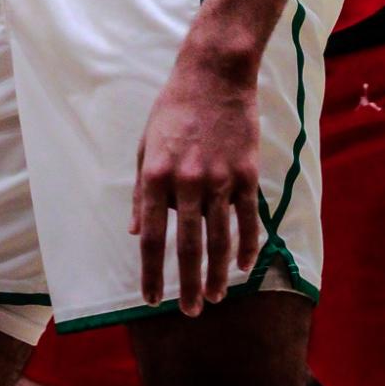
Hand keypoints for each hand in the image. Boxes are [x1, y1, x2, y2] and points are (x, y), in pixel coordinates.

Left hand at [131, 51, 260, 314]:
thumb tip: (136, 231)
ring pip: (220, 240)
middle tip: (190, 312)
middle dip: (187, 285)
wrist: (214, 73)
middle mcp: (187, 181)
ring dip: (218, 274)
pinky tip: (244, 267)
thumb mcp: (146, 145)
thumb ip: (142, 191)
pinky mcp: (246, 173)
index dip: (151, 273)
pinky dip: (246, 246)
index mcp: (156, 174)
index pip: (152, 238)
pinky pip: (248, 219)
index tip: (151, 299)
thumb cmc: (174, 108)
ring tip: (216, 297)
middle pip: (187, 247)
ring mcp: (220, 178)